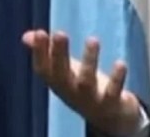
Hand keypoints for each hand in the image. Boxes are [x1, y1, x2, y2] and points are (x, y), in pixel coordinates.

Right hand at [22, 29, 141, 134]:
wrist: (109, 118)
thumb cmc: (83, 88)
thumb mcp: (65, 71)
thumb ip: (49, 53)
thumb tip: (28, 35)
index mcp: (58, 83)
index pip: (44, 69)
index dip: (40, 53)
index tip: (39, 32)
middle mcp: (71, 92)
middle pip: (62, 74)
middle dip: (59, 55)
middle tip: (60, 33)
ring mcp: (90, 99)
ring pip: (87, 82)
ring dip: (90, 61)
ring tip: (93, 39)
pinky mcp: (111, 102)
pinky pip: (113, 92)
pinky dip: (117, 79)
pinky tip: (121, 63)